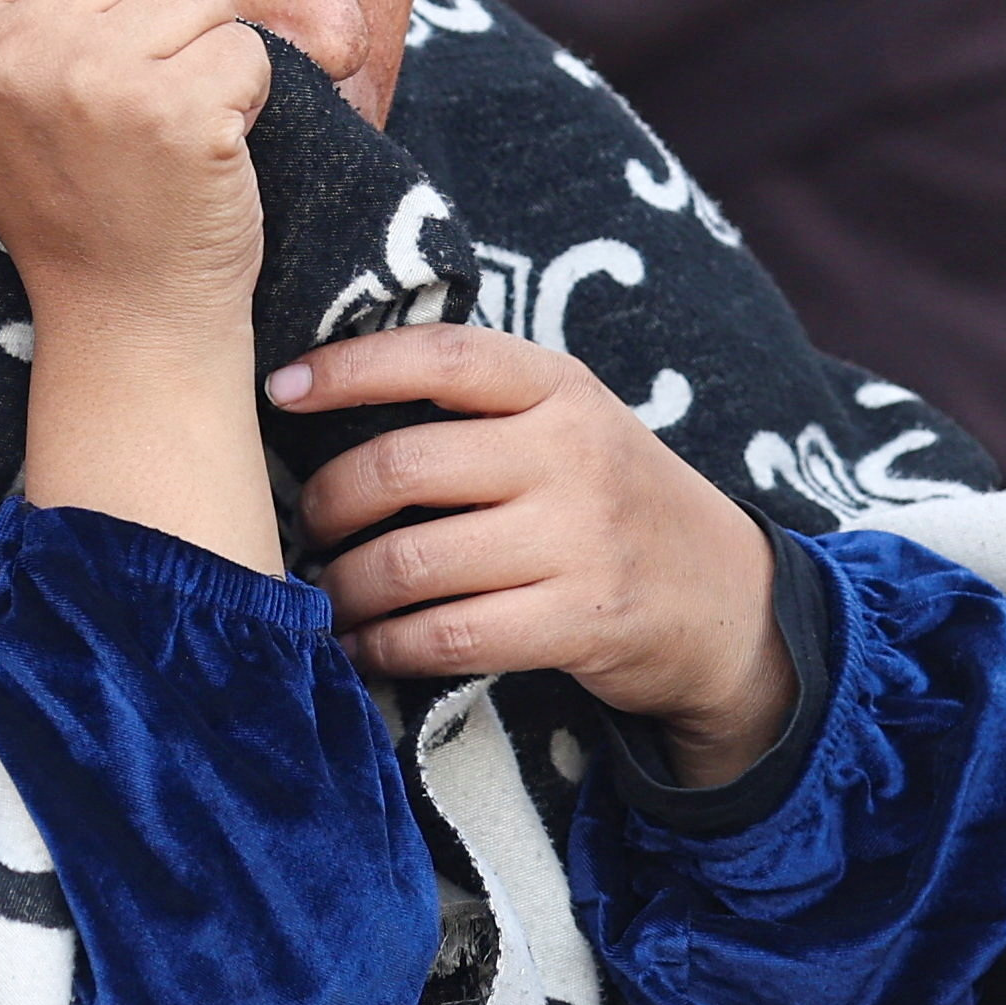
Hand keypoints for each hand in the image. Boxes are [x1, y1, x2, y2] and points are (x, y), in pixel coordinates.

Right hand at [0, 0, 281, 565]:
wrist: (123, 314)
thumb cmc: (62, 197)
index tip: (83, 62)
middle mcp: (13, 51)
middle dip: (155, 20)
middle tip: (129, 109)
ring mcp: (94, 79)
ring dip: (202, 56)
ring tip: (167, 125)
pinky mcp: (175, 110)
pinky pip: (245, 46)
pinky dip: (244, 98)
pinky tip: (207, 150)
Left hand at [274, 326, 799, 782]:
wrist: (726, 598)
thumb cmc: (611, 500)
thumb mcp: (570, 422)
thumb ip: (479, 406)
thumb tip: (326, 399)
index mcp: (559, 387)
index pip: (440, 356)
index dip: (349, 367)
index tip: (280, 387)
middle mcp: (570, 453)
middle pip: (401, 467)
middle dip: (325, 504)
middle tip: (303, 527)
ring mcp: (578, 540)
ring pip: (410, 562)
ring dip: (343, 588)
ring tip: (326, 594)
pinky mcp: (578, 621)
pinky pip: (446, 636)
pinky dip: (383, 648)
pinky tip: (361, 647)